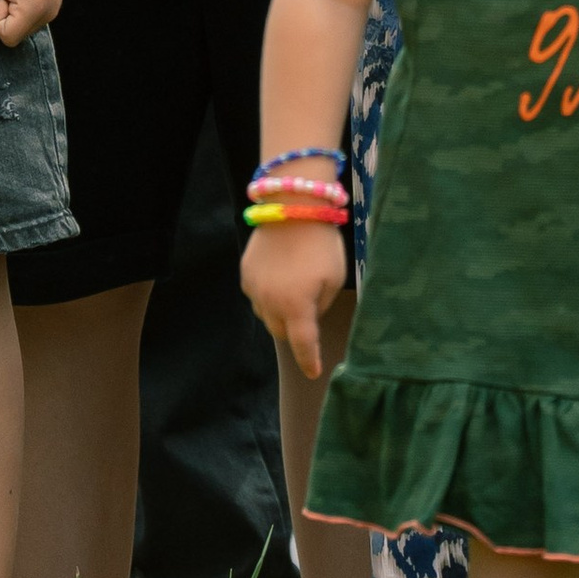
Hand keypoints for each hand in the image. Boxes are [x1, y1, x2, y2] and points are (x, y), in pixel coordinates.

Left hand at [0, 0, 61, 47]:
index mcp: (35, 10)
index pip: (7, 37)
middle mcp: (49, 14)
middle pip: (16, 34)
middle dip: (5, 14)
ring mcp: (53, 9)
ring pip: (23, 26)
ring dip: (13, 10)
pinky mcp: (54, 3)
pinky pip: (32, 17)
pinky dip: (23, 6)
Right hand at [241, 218, 347, 379]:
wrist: (291, 204)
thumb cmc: (321, 242)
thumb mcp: (333, 278)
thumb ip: (320, 306)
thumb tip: (309, 317)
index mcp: (296, 307)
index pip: (302, 346)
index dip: (308, 361)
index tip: (313, 372)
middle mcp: (269, 303)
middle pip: (282, 332)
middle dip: (295, 331)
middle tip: (308, 313)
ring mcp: (253, 288)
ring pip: (266, 316)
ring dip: (279, 313)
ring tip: (293, 290)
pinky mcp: (245, 273)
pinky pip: (257, 296)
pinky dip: (268, 295)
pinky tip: (280, 276)